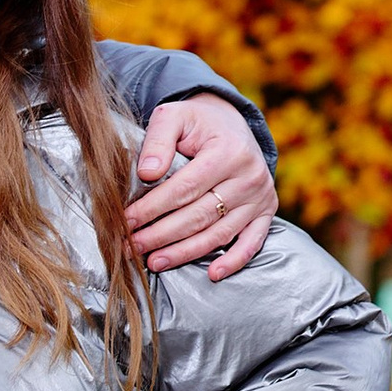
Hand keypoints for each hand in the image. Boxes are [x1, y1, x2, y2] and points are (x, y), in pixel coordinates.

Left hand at [127, 97, 275, 280]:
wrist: (231, 122)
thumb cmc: (197, 122)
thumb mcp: (174, 116)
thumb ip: (158, 140)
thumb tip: (146, 173)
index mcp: (227, 152)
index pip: (184, 189)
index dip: (152, 208)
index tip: (126, 221)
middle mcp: (249, 177)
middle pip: (199, 215)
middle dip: (161, 235)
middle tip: (131, 247)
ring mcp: (259, 197)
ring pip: (219, 233)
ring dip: (185, 252)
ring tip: (154, 262)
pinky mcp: (265, 211)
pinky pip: (252, 242)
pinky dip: (234, 260)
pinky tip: (212, 274)